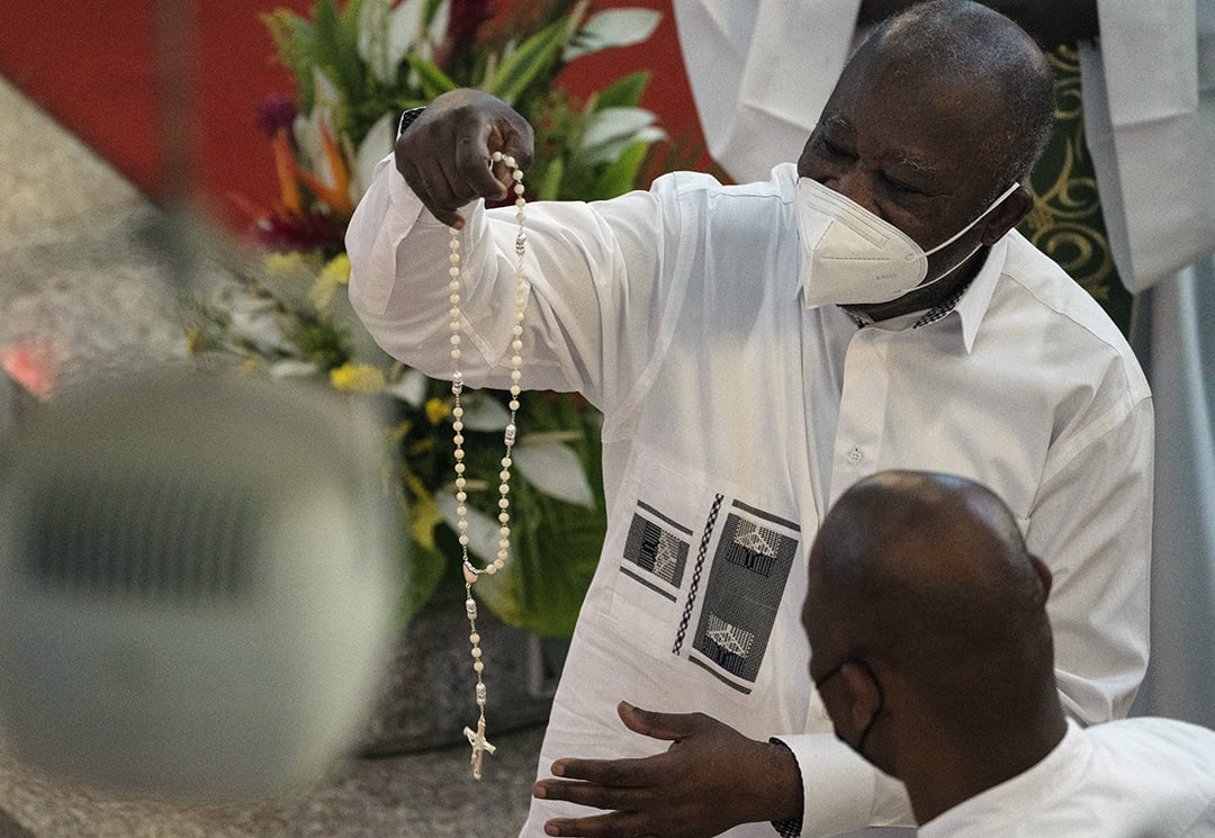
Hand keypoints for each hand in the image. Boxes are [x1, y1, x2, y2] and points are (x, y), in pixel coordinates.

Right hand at [394, 88, 534, 228]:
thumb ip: (521, 158)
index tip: (500, 191)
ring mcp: (416, 142)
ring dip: (461, 200)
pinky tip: (457, 216)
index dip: (488, 187)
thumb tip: (502, 183)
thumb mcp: (518, 133)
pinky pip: (426, 200)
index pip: (471, 166)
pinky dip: (444, 211)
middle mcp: (436, 128)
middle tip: (483, 181)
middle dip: (477, 192)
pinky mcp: (403, 156)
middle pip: (459, 188)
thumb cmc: (492, 124)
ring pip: (442, 198)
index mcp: (467, 119)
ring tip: (469, 184)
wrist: (453, 105)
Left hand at [532, 702, 802, 837]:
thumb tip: (621, 708)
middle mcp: (660, 802)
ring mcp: (666, 824)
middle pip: (605, 801)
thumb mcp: (693, 725)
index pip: (612, 772)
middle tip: (538, 791)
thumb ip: (654, 721)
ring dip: (580, 829)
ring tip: (550, 827)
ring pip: (614, 830)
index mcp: (664, 771)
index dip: (582, 769)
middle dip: (569, 797)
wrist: (762, 786)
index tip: (556, 765)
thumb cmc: (728, 749)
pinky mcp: (674, 836)